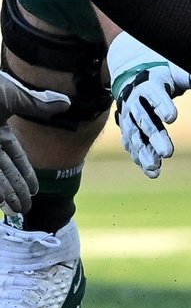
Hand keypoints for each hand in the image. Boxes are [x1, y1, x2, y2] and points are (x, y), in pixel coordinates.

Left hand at [0, 68, 70, 213]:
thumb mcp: (13, 96)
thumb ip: (38, 104)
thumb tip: (66, 103)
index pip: (16, 157)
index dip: (26, 173)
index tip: (35, 190)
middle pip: (5, 172)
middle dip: (16, 190)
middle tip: (26, 209)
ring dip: (5, 194)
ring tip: (16, 211)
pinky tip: (0, 201)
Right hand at [107, 36, 190, 179]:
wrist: (137, 80)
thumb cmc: (165, 77)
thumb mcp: (180, 74)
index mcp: (148, 86)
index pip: (154, 95)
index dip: (163, 105)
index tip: (173, 117)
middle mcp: (135, 103)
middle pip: (144, 121)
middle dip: (155, 138)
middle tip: (168, 153)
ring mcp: (129, 118)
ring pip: (135, 137)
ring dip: (144, 153)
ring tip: (155, 167)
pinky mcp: (129, 130)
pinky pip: (133, 146)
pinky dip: (141, 158)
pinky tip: (152, 171)